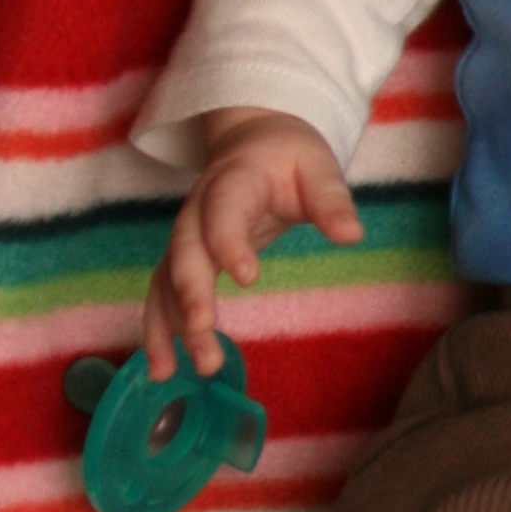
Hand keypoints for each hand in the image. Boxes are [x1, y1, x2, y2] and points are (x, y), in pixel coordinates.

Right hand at [144, 109, 363, 379]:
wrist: (253, 141)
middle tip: (203, 332)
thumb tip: (351, 235)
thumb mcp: (317, 167)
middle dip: (189, 295)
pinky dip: (159, 330)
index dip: (229, 242)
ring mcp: (186, 236)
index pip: (224, 211)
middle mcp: (198, 210)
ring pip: (165, 280)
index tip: (247, 276)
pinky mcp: (184, 259)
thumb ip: (331, 200)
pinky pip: (162, 294)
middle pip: (185, 252)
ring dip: (167, 324)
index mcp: (233, 181)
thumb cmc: (289, 157)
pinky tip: (163, 369)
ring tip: (170, 371)